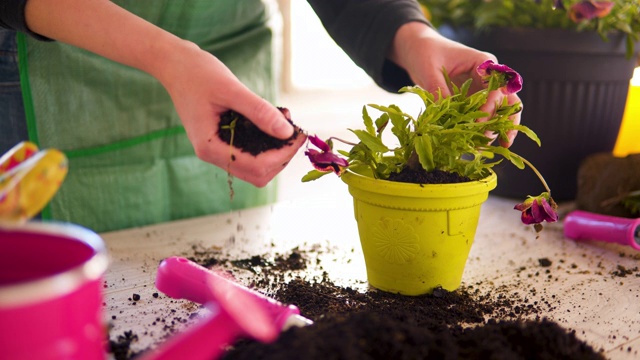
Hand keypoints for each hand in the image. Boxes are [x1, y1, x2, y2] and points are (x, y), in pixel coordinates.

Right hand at [155, 41, 306, 186]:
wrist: (175, 64)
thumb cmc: (198, 73)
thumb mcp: (231, 89)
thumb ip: (259, 111)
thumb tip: (287, 132)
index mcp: (209, 147)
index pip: (255, 167)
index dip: (282, 155)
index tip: (298, 134)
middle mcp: (212, 154)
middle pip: (258, 174)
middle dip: (281, 155)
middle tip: (296, 130)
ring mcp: (217, 149)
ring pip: (255, 166)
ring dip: (276, 150)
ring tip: (286, 121)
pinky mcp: (223, 140)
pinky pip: (250, 152)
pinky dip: (266, 141)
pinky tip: (274, 119)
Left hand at [389, 22, 521, 147]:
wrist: (419, 49)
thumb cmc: (426, 52)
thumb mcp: (429, 70)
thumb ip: (439, 91)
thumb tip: (447, 116)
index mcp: (484, 63)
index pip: (497, 87)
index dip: (491, 107)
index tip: (479, 124)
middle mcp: (488, 77)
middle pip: (508, 100)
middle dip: (508, 121)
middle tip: (504, 142)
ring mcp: (481, 89)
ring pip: (499, 111)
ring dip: (498, 129)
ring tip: (493, 147)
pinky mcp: (471, 100)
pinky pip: (481, 116)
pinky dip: (480, 129)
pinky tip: (476, 145)